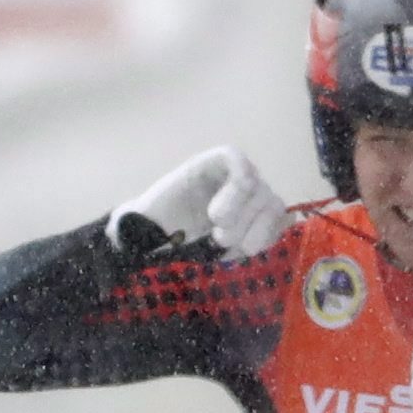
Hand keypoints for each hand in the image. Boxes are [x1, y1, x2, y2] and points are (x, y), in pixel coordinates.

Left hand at [105, 147, 288, 259]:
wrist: (165, 242)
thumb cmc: (157, 224)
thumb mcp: (146, 212)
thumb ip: (145, 212)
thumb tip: (135, 222)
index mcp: (209, 166)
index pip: (234, 160)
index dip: (235, 186)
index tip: (216, 216)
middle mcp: (235, 178)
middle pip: (258, 188)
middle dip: (241, 218)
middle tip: (218, 237)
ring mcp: (253, 199)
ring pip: (273, 207)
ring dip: (254, 231)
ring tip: (227, 247)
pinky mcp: (263, 221)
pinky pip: (277, 225)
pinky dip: (263, 240)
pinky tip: (240, 251)